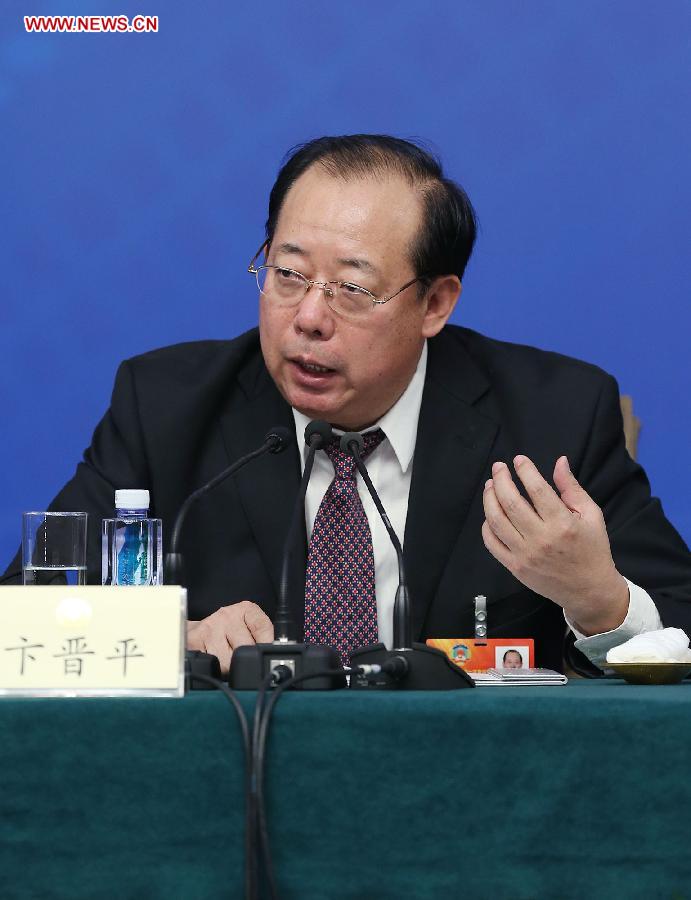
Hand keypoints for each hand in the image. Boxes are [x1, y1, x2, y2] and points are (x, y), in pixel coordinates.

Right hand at [186, 601, 273, 673]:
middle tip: (237, 656)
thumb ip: (262, 638)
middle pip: (246, 649)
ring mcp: (210, 627)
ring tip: (224, 658)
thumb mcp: (249, 628)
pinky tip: (213, 659)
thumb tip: (274, 651)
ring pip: (228, 661)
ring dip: (227, 667)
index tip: (263, 652)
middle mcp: (227, 615)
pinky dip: (213, 669)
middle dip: (244, 660)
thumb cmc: (226, 633)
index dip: (266, 644)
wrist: (195, 632)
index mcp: (245, 609)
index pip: (263, 627)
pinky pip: (210, 664)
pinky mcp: (194, 640)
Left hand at [481, 455, 628, 634]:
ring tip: (490, 485)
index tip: (519, 460)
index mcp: (562, 524)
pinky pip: (492, 544)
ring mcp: (524, 554)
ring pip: (497, 521)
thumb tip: (559, 461)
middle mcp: (541, 539)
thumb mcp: (591, 515)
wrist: (589, 590)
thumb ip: (571, 487)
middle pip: (511, 503)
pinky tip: (490, 513)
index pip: (537, 490)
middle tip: (498, 467)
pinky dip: (487, 526)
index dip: (525, 471)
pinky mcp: (515, 567)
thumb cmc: (592, 548)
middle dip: (501, 480)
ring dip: (489, 499)